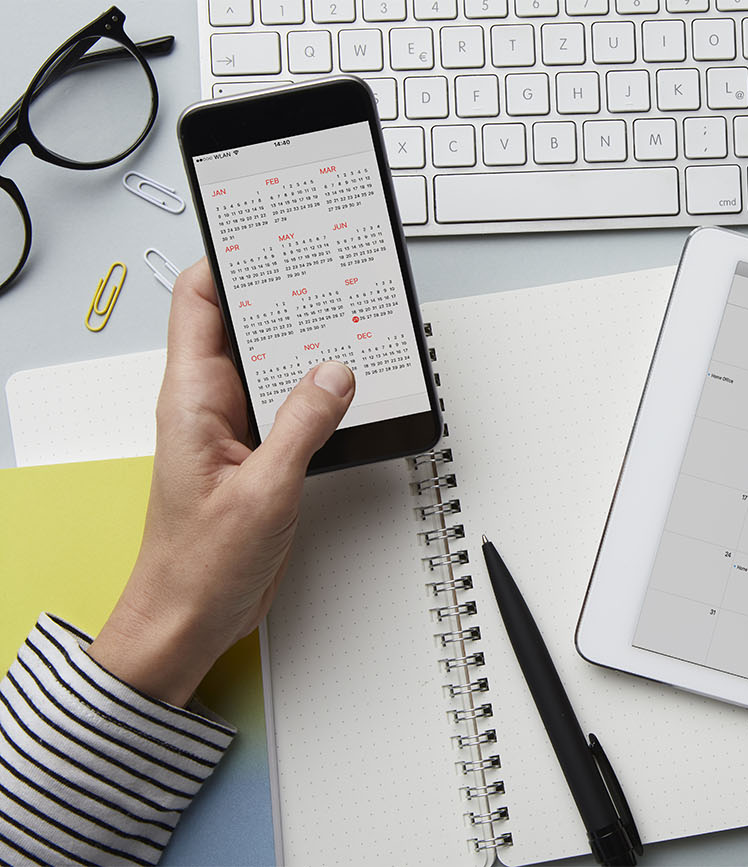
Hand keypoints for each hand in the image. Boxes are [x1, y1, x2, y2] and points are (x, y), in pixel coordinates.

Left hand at [89, 259, 354, 705]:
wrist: (190, 621)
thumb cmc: (197, 567)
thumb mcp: (261, 492)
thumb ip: (301, 426)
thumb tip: (334, 373)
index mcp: (191, 399)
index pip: (199, 302)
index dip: (230, 260)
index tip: (270, 233)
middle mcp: (210, 405)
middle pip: (246, 325)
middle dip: (287, 297)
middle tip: (330, 273)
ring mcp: (237, 428)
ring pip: (276, 365)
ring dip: (312, 349)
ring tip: (351, 325)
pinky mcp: (261, 454)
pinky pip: (295, 405)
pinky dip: (323, 393)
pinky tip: (352, 389)